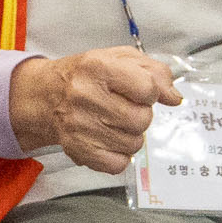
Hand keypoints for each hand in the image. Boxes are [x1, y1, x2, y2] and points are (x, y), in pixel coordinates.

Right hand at [6, 47, 178, 173]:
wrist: (46, 96)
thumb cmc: (88, 75)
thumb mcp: (120, 59)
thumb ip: (154, 72)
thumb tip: (174, 98)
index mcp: (98, 67)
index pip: (148, 88)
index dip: (150, 92)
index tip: (139, 91)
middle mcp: (86, 96)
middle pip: (143, 119)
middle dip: (140, 115)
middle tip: (124, 108)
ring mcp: (81, 126)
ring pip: (134, 143)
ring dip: (131, 135)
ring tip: (114, 122)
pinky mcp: (79, 150)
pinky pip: (119, 163)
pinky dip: (119, 155)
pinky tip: (108, 140)